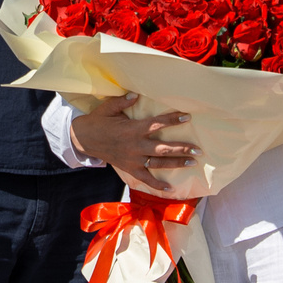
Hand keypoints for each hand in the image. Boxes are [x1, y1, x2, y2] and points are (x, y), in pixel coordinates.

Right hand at [70, 94, 193, 193]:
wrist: (83, 140)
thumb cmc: (98, 121)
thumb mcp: (108, 108)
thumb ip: (123, 102)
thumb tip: (136, 94)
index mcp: (132, 129)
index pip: (157, 124)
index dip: (172, 120)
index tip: (187, 116)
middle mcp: (135, 145)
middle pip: (163, 148)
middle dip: (182, 148)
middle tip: (198, 150)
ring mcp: (133, 159)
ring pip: (159, 162)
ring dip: (177, 163)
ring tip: (193, 162)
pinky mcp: (129, 169)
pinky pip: (145, 178)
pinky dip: (157, 184)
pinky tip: (171, 188)